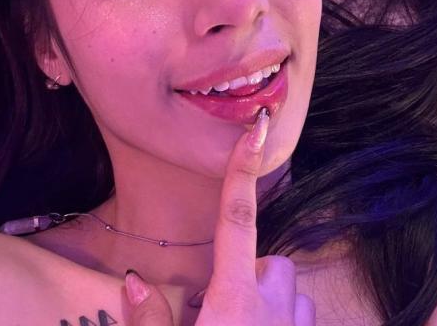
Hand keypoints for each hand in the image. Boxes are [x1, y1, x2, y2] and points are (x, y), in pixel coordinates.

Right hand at [123, 107, 315, 324]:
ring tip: (238, 325)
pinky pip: (301, 313)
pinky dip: (283, 316)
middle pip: (269, 263)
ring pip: (289, 287)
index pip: (236, 222)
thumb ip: (150, 318)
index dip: (241, 172)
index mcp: (234, 301)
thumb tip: (134, 280)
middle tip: (215, 308)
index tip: (256, 131)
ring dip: (266, 296)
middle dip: (246, 272)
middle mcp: (274, 308)